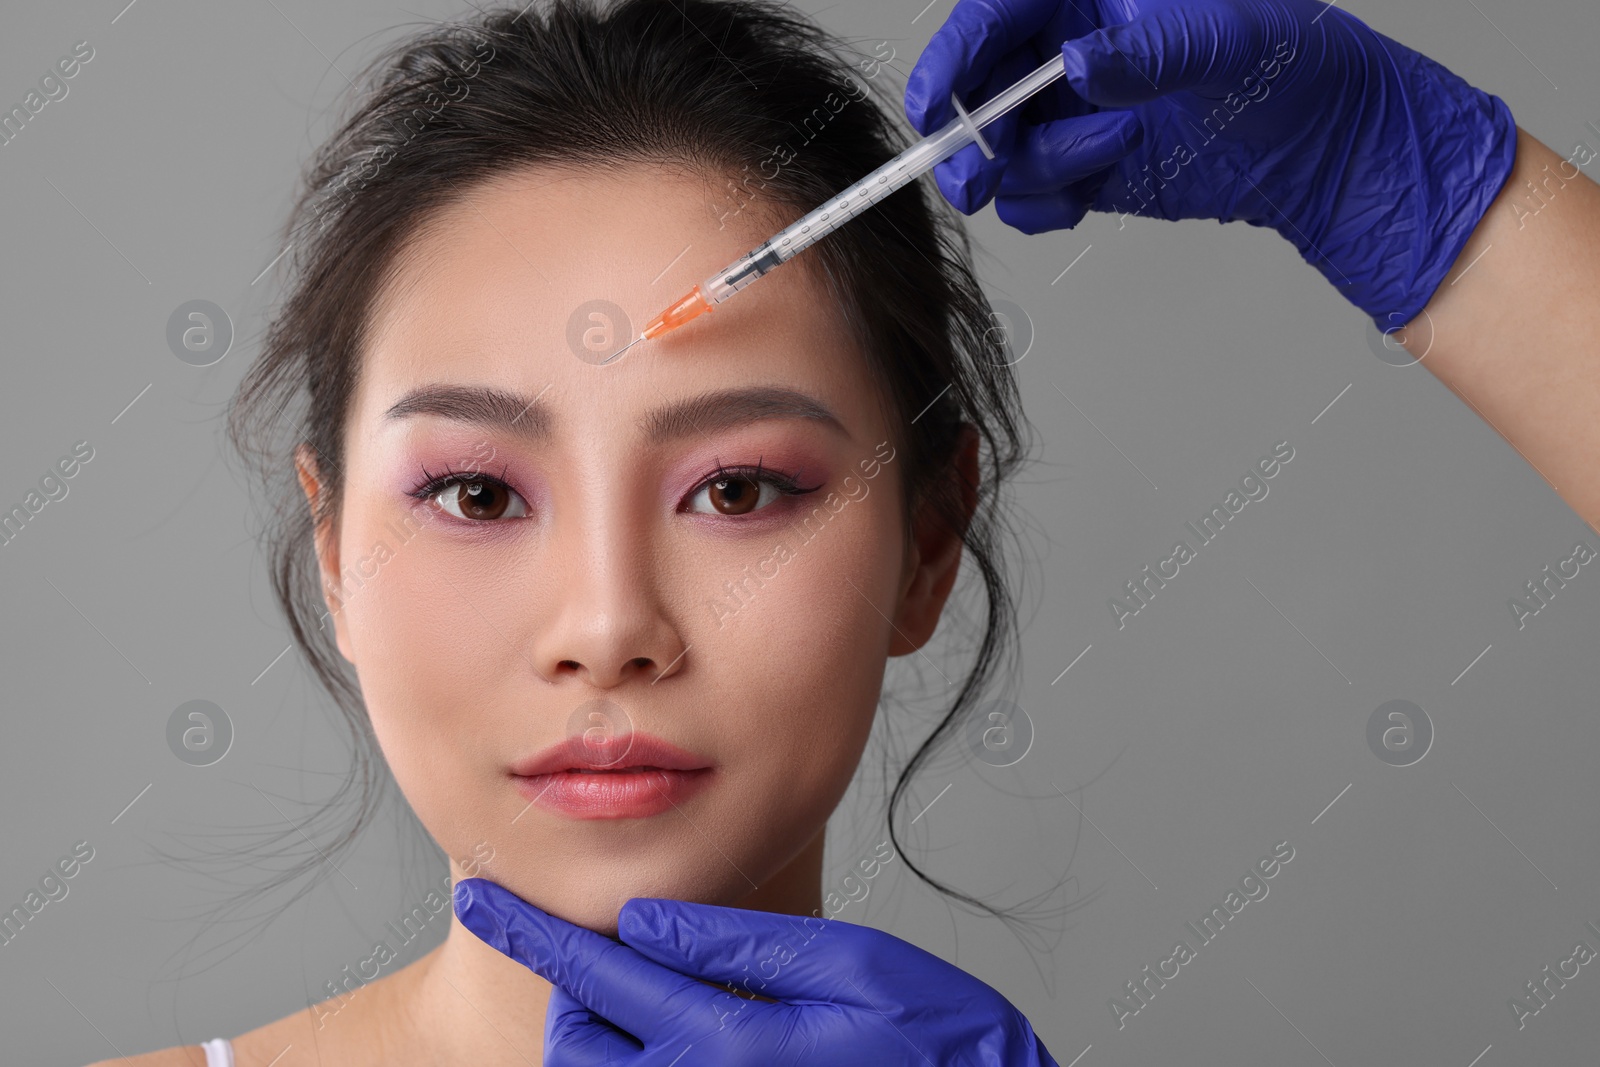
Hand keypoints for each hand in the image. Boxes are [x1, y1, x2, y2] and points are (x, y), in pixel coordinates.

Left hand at [454, 877, 1060, 1065]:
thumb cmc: (943, 1050)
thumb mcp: (857, 971)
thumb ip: (744, 948)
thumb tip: (648, 925)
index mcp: (729, 1048)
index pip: (601, 976)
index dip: (532, 928)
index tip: (479, 893)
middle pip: (579, 1048)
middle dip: (587, 999)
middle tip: (645, 969)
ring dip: (613, 1040)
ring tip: (682, 1011)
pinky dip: (643, 1066)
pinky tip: (695, 1040)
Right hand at [904, 0, 1518, 327]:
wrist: (1325, 145)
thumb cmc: (1292, 63)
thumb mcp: (1227, 41)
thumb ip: (1149, 51)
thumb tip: (1079, 65)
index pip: (995, 16)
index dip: (954, 59)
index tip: (936, 105)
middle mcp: (1068, 52)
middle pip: (978, 88)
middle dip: (972, 133)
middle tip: (977, 168)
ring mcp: (1071, 115)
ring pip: (1002, 150)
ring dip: (1037, 168)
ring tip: (1108, 156)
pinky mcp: (1082, 170)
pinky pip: (1031, 196)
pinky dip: (1047, 205)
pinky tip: (1090, 192)